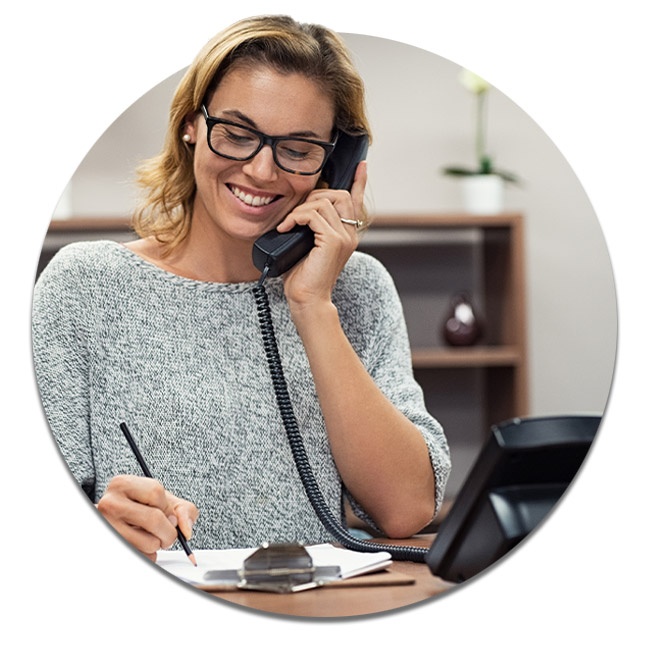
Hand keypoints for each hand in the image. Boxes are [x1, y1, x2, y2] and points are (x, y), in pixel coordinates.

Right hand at [97, 475, 197, 561]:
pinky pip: (142, 558)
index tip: (165, 512)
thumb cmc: (140, 510)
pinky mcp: (112, 548)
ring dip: (158, 545)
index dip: (167, 506)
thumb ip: (182, 509)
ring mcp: (107, 527)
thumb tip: (186, 530)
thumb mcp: (162, 501)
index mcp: (122, 484)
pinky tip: (140, 547)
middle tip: (167, 534)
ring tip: (149, 538)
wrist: (114, 524)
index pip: (155, 492)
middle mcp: (109, 504)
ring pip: (149, 542)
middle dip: (169, 531)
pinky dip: (149, 556)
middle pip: (154, 519)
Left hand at [276, 161, 366, 308]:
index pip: (356, 201)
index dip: (359, 181)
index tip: (361, 165)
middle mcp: (350, 234)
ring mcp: (344, 237)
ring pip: (324, 202)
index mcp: (346, 234)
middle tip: (297, 213)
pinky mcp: (333, 242)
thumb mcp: (307, 246)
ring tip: (288, 224)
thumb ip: (311, 228)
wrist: (307, 300)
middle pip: (340, 194)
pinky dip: (295, 217)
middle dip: (315, 195)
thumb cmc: (303, 277)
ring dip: (301, 208)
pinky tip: (286, 229)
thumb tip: (299, 212)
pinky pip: (313, 214)